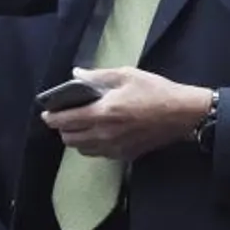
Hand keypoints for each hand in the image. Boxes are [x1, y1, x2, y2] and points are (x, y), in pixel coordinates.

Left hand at [41, 66, 209, 160]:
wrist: (182, 114)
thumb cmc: (156, 91)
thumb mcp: (127, 75)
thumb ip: (98, 76)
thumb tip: (76, 74)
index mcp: (103, 112)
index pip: (66, 121)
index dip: (52, 118)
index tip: (47, 113)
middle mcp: (105, 134)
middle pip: (70, 139)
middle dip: (62, 129)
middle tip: (65, 118)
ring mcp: (115, 148)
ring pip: (82, 150)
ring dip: (76, 139)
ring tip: (80, 127)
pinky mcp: (125, 155)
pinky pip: (99, 154)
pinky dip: (92, 146)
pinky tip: (99, 135)